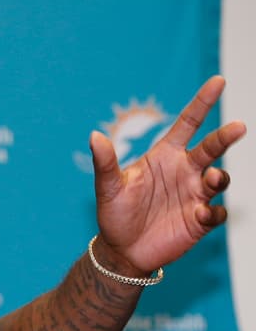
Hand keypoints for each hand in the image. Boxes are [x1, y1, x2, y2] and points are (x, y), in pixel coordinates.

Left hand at [90, 75, 245, 274]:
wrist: (122, 249)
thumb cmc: (115, 213)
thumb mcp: (108, 187)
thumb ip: (105, 162)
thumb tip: (94, 135)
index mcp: (165, 156)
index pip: (188, 123)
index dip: (203, 102)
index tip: (218, 81)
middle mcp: (185, 171)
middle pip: (212, 148)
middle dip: (226, 136)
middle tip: (238, 126)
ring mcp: (195, 194)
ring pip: (219, 178)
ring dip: (219, 176)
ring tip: (212, 177)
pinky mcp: (200, 220)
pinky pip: (217, 212)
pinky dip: (214, 211)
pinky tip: (202, 213)